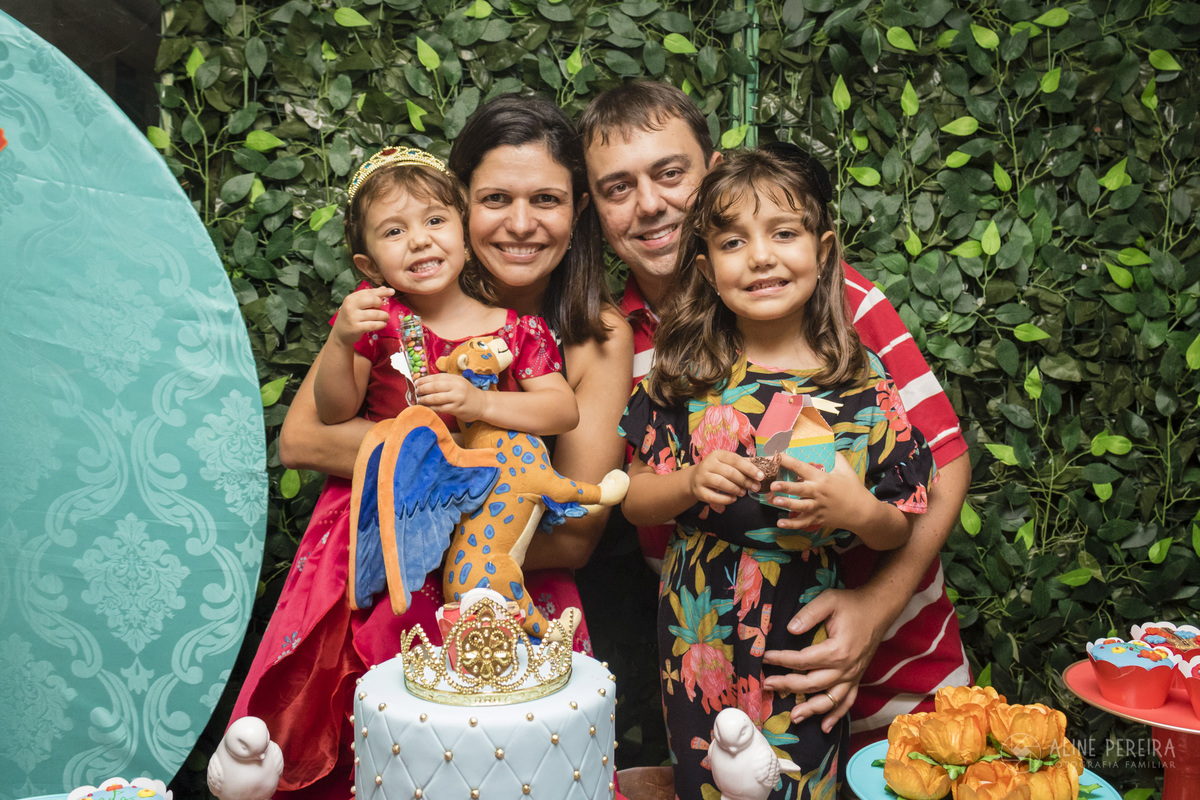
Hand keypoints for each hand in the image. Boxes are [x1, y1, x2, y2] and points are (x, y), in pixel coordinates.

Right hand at [331, 285, 392, 346]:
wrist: (340, 334)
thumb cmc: (351, 317)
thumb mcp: (356, 305)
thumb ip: (369, 297)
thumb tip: (384, 288)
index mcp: (351, 298)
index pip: (369, 292)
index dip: (382, 291)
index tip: (392, 291)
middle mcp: (351, 306)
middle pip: (373, 300)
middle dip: (381, 304)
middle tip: (383, 310)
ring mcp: (353, 317)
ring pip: (376, 314)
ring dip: (384, 316)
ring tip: (385, 318)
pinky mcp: (357, 328)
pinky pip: (374, 325)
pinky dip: (381, 324)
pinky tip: (383, 324)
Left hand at [415, 373, 485, 420]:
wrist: (482, 404)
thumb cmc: (467, 393)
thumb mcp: (458, 383)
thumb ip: (445, 382)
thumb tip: (425, 383)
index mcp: (455, 378)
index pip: (436, 377)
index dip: (424, 380)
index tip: (416, 382)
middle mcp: (456, 386)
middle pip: (435, 386)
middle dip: (422, 389)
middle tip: (416, 391)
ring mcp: (457, 398)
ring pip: (436, 398)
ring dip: (425, 399)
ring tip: (419, 400)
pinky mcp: (457, 408)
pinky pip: (440, 408)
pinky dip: (431, 407)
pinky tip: (426, 407)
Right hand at [686, 450, 762, 512]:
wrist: (695, 478)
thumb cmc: (717, 469)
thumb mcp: (728, 463)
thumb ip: (744, 464)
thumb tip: (766, 463)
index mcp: (717, 454)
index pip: (736, 460)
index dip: (750, 468)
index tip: (761, 476)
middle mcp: (708, 464)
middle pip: (729, 472)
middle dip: (745, 481)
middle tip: (756, 487)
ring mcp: (701, 477)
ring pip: (721, 483)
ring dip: (735, 489)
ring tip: (743, 493)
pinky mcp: (699, 491)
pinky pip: (713, 497)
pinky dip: (726, 499)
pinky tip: (733, 499)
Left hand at [762, 586, 886, 731]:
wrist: (879, 610)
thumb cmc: (853, 604)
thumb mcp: (829, 601)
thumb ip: (809, 614)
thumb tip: (790, 629)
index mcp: (837, 650)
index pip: (803, 660)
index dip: (782, 660)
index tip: (766, 658)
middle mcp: (846, 669)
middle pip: (812, 684)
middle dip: (787, 685)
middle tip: (767, 685)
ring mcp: (852, 676)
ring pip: (829, 700)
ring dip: (811, 710)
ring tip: (793, 717)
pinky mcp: (856, 678)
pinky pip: (847, 702)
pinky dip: (836, 715)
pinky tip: (825, 727)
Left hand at [768, 451, 867, 531]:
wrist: (863, 512)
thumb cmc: (853, 488)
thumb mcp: (846, 469)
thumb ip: (836, 457)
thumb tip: (829, 445)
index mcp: (822, 478)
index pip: (801, 467)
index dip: (787, 461)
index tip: (775, 456)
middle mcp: (818, 493)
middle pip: (799, 489)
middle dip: (786, 487)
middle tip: (772, 485)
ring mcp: (818, 507)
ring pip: (800, 506)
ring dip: (787, 504)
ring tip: (774, 501)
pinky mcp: (818, 518)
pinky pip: (803, 522)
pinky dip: (792, 524)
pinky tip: (780, 523)